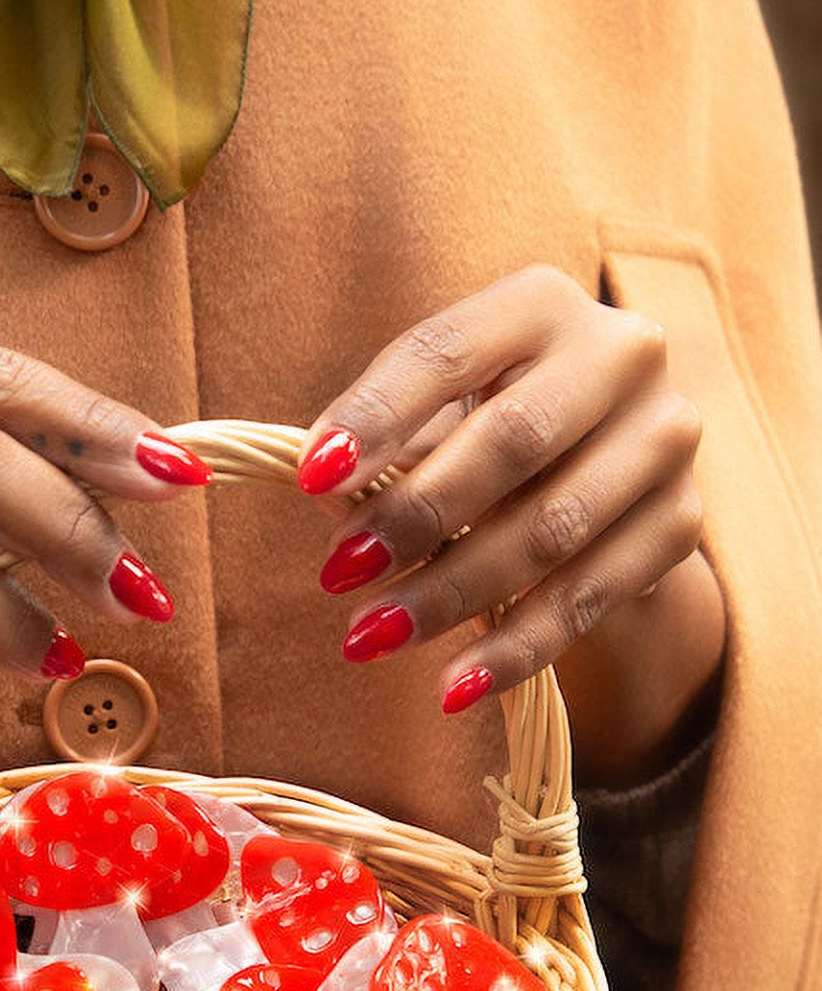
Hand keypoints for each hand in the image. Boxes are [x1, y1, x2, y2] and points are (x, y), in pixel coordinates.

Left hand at [296, 264, 720, 771]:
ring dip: (450, 593)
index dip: (376, 417)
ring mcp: (663, 437)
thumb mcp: (434, 415)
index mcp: (538, 303)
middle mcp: (621, 353)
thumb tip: (328, 492)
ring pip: (550, 529)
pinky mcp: (680, 520)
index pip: (446, 353)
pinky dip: (515, 648)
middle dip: (415, 514)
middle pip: (512, 441)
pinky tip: (452, 687)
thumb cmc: (484, 429)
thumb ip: (385, 444)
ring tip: (369, 637)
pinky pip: (590, 597)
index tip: (311, 479)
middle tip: (337, 574)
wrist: (599, 468)